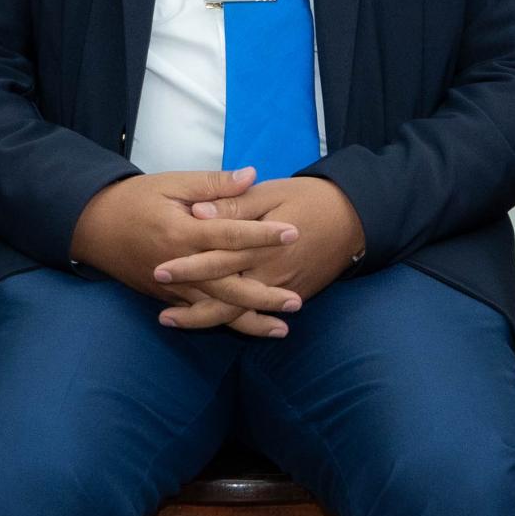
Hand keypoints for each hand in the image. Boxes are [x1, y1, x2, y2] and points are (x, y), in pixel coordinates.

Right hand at [75, 170, 302, 337]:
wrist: (92, 226)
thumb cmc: (135, 199)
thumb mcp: (173, 183)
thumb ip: (214, 184)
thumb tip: (252, 175)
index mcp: (181, 230)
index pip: (228, 235)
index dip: (262, 235)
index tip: (293, 233)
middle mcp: (178, 264)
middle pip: (226, 285)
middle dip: (263, 296)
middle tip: (297, 300)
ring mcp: (171, 286)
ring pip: (214, 309)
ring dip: (249, 320)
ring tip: (281, 328)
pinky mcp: (166, 296)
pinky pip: (198, 314)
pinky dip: (223, 323)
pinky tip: (247, 328)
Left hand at [177, 177, 366, 319]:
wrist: (354, 218)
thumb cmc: (308, 198)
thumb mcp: (270, 193)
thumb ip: (234, 205)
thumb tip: (199, 212)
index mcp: (261, 243)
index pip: (219, 258)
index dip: (188, 267)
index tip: (160, 271)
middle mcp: (271, 272)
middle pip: (226, 297)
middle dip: (192, 308)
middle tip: (161, 314)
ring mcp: (283, 288)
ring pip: (240, 313)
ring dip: (207, 320)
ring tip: (173, 321)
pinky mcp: (293, 294)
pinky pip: (258, 314)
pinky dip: (234, 322)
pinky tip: (208, 322)